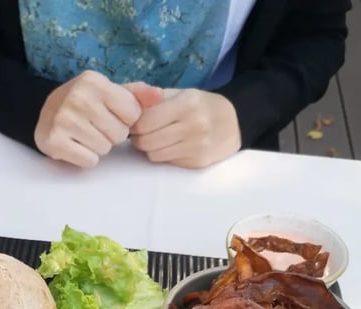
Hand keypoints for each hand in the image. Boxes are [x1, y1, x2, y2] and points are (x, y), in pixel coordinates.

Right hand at [34, 71, 161, 167]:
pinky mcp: (55, 142)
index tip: (109, 115)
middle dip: (111, 135)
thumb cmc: (84, 104)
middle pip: (119, 134)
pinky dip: (85, 158)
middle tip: (94, 128)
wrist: (45, 114)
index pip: (133, 114)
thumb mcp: (108, 93)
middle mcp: (78, 98)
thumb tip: (159, 95)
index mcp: (94, 82)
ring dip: (98, 147)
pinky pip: (89, 160)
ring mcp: (64, 120)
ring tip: (85, 136)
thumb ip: (136, 95)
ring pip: (105, 148)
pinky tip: (76, 146)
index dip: (125, 120)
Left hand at [126, 86, 241, 167]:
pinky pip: (166, 161)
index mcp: (186, 104)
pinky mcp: (197, 162)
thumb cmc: (199, 106)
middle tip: (143, 132)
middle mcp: (193, 126)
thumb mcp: (180, 94)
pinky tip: (170, 146)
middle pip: (145, 141)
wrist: (233, 122)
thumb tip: (127, 100)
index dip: (134, 124)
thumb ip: (153, 98)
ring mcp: (196, 146)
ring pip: (153, 154)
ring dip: (149, 148)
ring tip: (157, 138)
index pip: (144, 122)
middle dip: (138, 137)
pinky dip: (162, 155)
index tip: (135, 122)